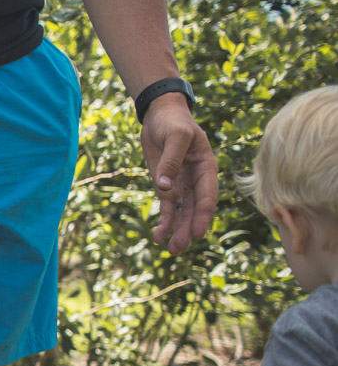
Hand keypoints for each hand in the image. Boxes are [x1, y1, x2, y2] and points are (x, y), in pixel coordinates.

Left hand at [140, 93, 217, 253]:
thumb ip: (171, 162)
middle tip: (179, 248)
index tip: (199, 233)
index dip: (203, 215)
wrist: (160, 116)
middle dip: (188, 229)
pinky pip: (167, 207)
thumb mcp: (176, 136)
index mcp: (206, 167)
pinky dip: (164, 221)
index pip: (207, 195)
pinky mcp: (166, 185)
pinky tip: (158, 236)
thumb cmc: (173, 122)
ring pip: (182, 212)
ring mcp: (182, 184)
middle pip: (194, 209)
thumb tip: (164, 188)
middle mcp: (197, 180)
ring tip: (171, 249)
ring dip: (177, 230)